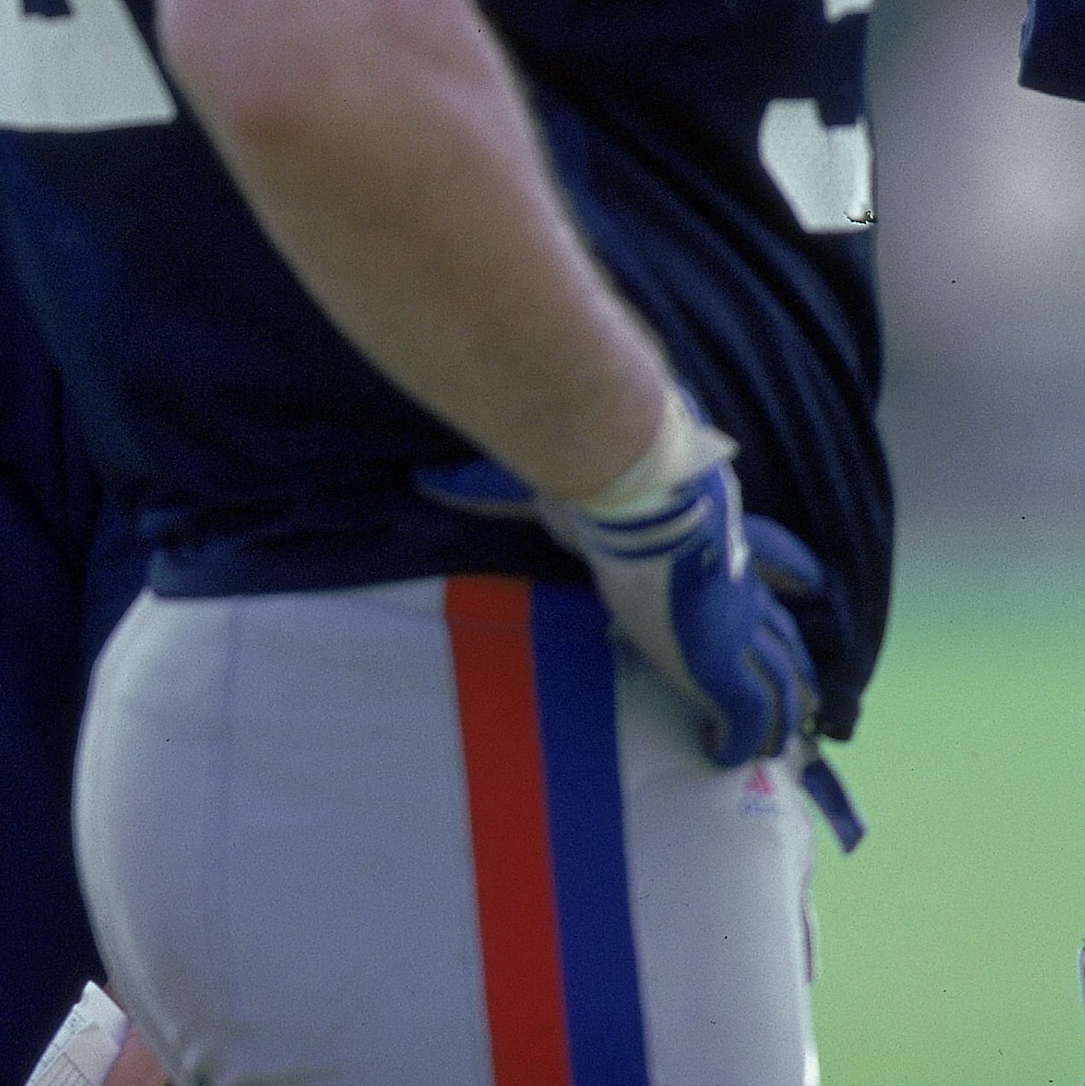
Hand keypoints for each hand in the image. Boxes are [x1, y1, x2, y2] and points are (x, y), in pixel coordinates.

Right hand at [421, 440, 818, 764]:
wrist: (642, 500)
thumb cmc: (608, 489)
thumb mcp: (573, 488)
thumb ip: (506, 490)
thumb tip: (429, 481)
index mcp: (713, 547)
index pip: (775, 560)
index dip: (793, 571)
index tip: (807, 581)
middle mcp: (735, 591)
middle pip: (786, 639)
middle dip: (791, 671)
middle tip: (795, 699)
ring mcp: (734, 632)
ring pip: (779, 685)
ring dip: (777, 715)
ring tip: (774, 743)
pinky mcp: (721, 668)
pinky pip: (746, 718)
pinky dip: (741, 740)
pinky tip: (727, 756)